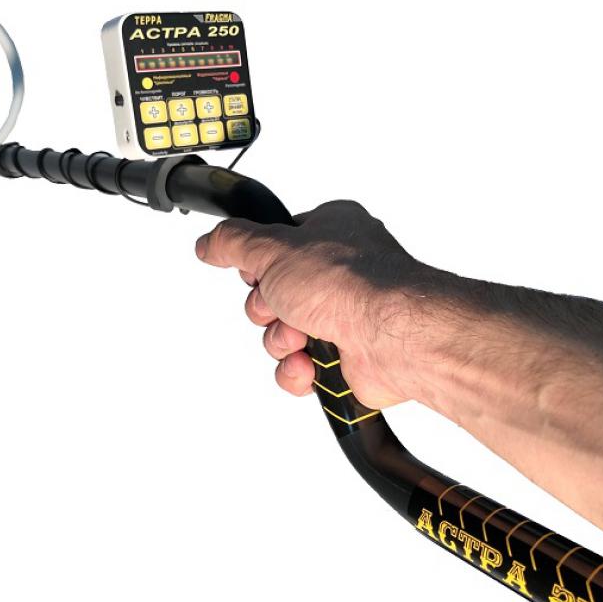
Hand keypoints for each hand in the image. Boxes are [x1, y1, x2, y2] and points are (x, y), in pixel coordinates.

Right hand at [195, 201, 424, 408]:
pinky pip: (300, 368)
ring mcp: (343, 316)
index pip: (274, 247)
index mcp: (329, 232)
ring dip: (282, 341)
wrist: (392, 336)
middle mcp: (338, 273)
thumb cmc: (351, 283)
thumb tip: (209, 242)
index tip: (257, 272)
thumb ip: (234, 242)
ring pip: (282, 335)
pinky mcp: (345, 356)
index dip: (259, 266)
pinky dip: (299, 370)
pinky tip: (311, 363)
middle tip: (284, 305)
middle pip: (272, 296)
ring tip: (303, 336)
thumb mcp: (274, 248)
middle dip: (269, 309)